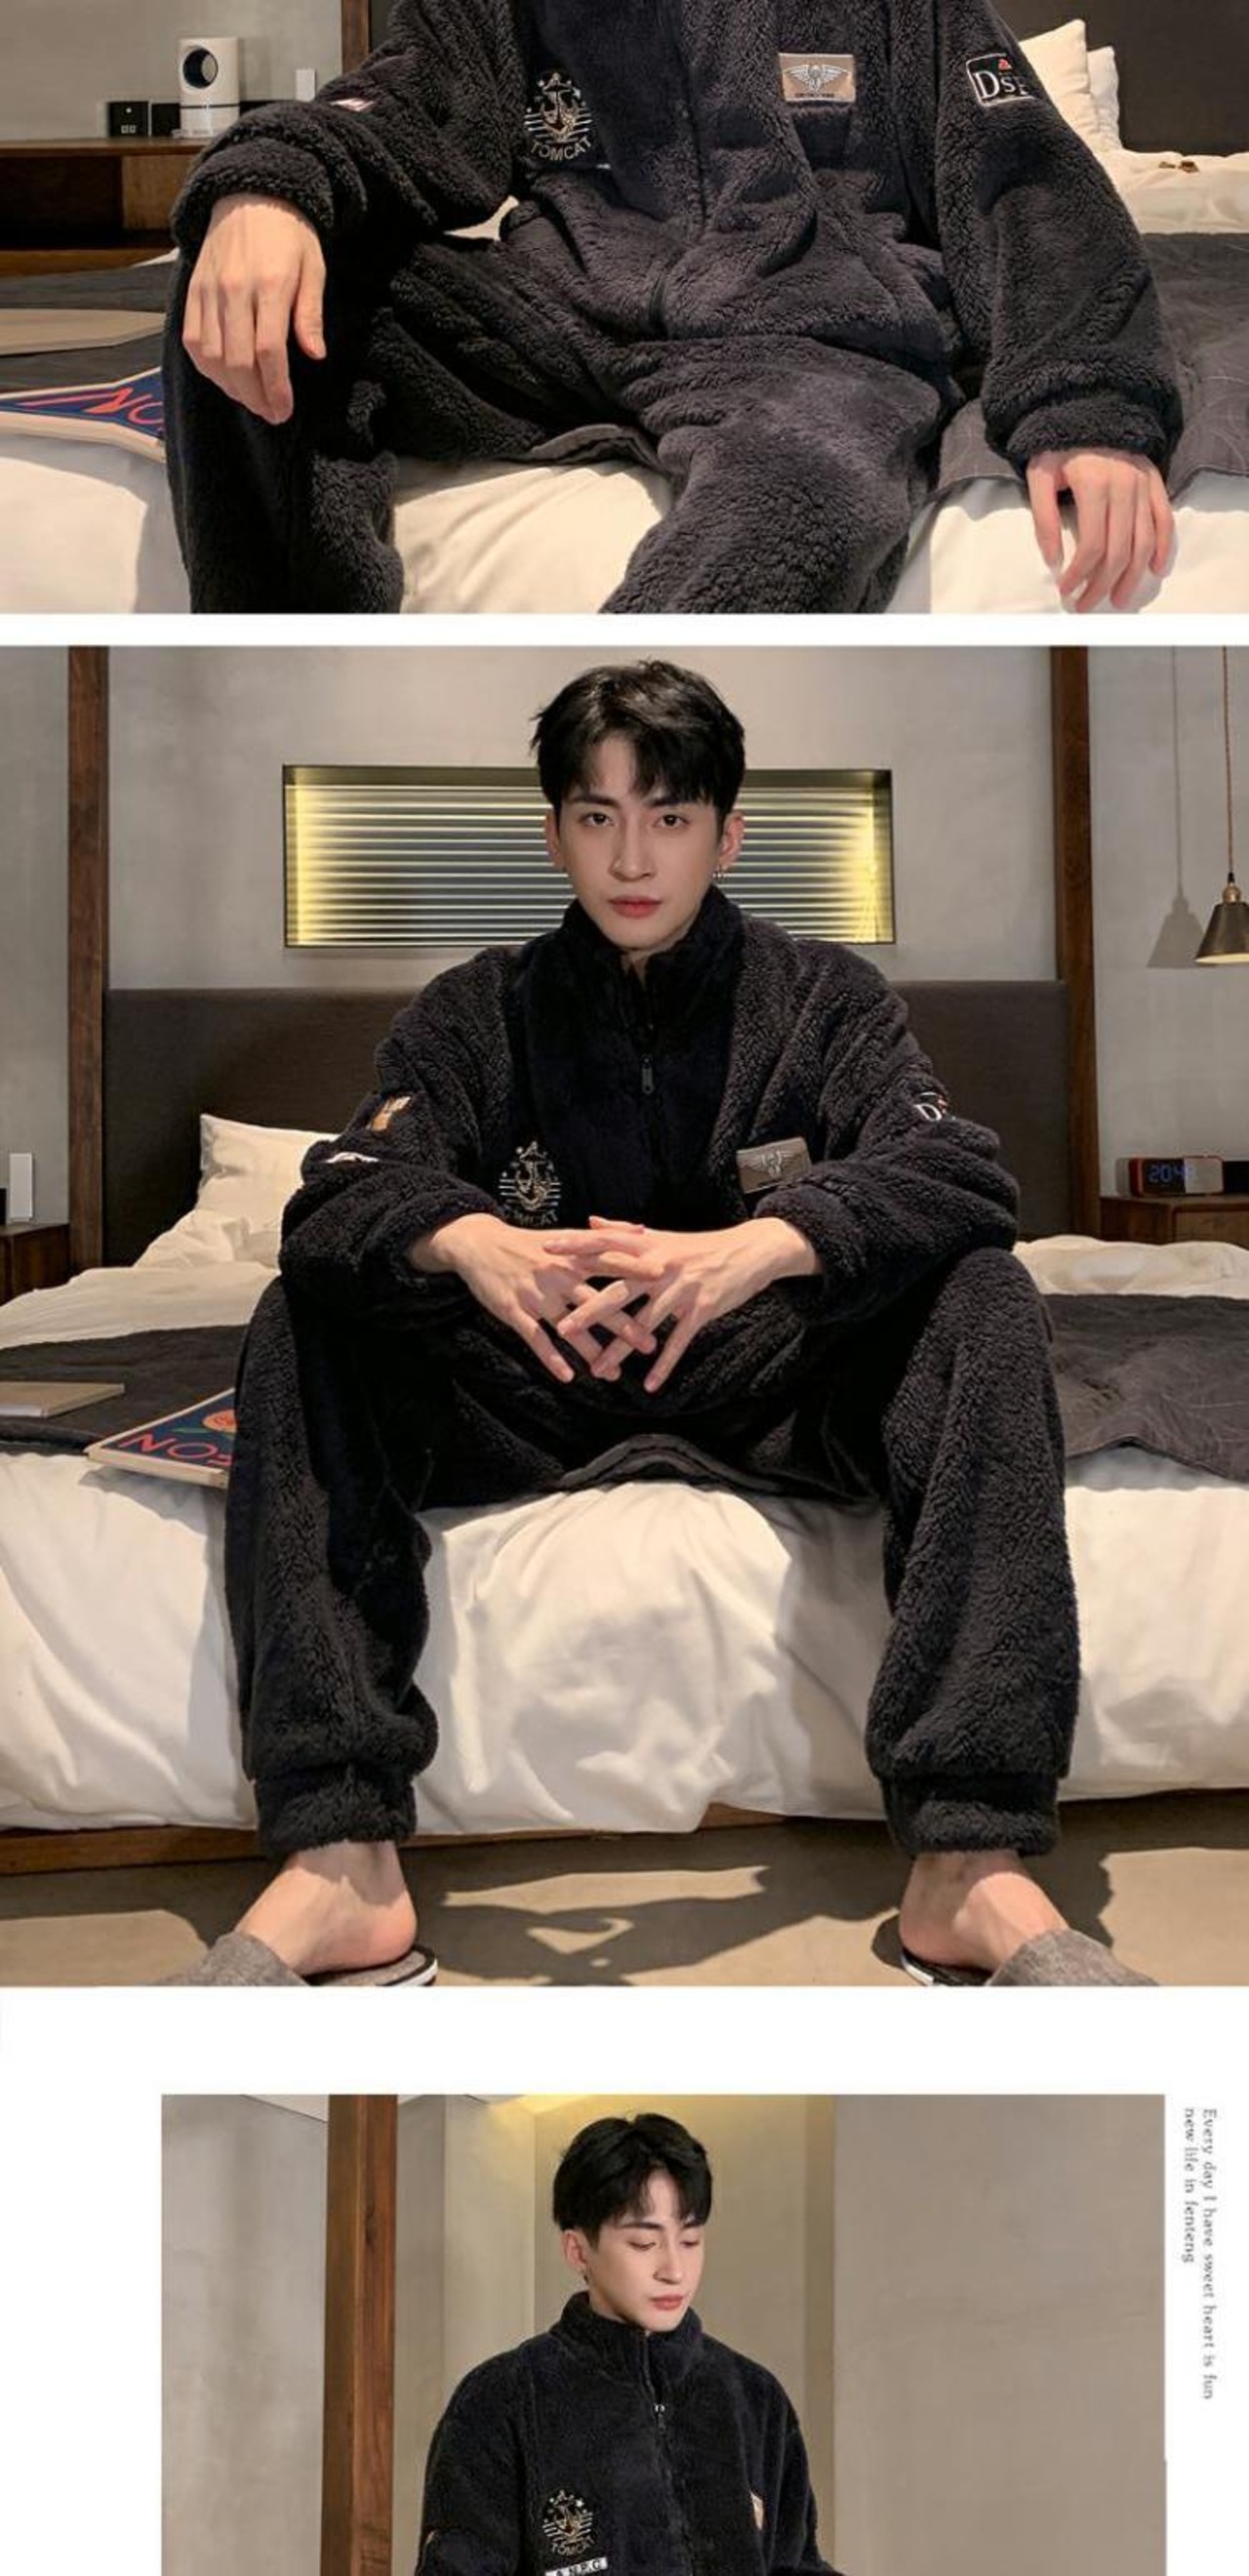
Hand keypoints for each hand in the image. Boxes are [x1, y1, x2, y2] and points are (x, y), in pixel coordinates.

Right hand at [183, 194, 326, 423]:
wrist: (250, 193)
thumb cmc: (288, 234)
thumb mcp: (313, 268)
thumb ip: (310, 314)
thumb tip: (315, 355)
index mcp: (269, 284)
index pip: (269, 351)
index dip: (276, 388)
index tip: (284, 410)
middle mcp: (234, 289)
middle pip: (238, 361)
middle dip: (255, 396)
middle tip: (271, 413)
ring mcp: (209, 290)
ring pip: (211, 355)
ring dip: (230, 387)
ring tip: (251, 399)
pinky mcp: (193, 291)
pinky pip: (192, 339)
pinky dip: (207, 367)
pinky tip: (224, 378)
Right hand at [408, 1213, 661, 1385]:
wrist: (480, 1245)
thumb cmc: (529, 1243)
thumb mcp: (566, 1235)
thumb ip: (605, 1235)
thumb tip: (641, 1229)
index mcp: (573, 1255)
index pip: (610, 1261)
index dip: (636, 1268)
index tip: (665, 1277)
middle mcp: (557, 1274)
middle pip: (596, 1300)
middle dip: (623, 1323)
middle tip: (649, 1343)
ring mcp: (536, 1294)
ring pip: (569, 1326)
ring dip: (591, 1350)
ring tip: (613, 1373)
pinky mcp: (515, 1311)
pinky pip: (536, 1339)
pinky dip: (551, 1358)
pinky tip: (567, 1376)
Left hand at [556, 1216, 817, 1392]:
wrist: (751, 1251)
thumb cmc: (702, 1246)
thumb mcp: (663, 1237)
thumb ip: (624, 1231)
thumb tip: (591, 1222)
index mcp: (649, 1247)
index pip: (606, 1244)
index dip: (577, 1246)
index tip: (547, 1249)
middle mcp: (661, 1267)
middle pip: (619, 1290)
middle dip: (590, 1311)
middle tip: (563, 1329)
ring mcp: (682, 1290)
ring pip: (645, 1322)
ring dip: (620, 1349)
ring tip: (597, 1370)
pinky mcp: (701, 1310)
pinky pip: (678, 1341)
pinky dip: (664, 1364)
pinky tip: (650, 1386)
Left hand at [1026, 449, 1173, 611]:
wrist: (1089, 405)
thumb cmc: (1059, 442)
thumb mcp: (1040, 474)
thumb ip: (1043, 517)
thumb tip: (1053, 559)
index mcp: (1095, 485)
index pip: (1093, 545)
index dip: (1080, 574)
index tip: (1066, 590)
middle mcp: (1125, 486)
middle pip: (1119, 550)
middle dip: (1102, 584)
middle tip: (1086, 604)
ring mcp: (1143, 484)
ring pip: (1144, 541)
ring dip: (1133, 576)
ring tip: (1119, 598)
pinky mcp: (1155, 480)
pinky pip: (1164, 518)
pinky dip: (1163, 546)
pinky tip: (1155, 569)